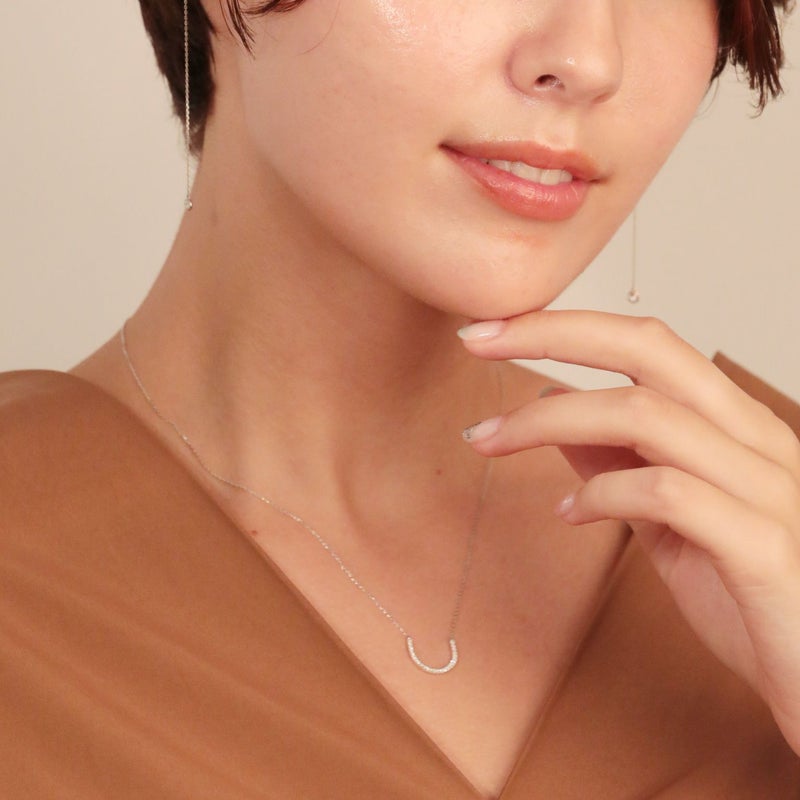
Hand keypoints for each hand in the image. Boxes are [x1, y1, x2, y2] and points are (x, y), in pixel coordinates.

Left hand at [458, 310, 799, 755]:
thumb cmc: (749, 594)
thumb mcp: (668, 520)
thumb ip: (618, 464)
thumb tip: (552, 411)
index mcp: (733, 425)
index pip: (647, 345)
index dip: (566, 327)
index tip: (493, 329)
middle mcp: (756, 439)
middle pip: (650, 351)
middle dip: (553, 335)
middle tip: (477, 339)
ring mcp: (767, 488)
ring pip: (649, 415)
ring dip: (552, 421)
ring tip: (492, 440)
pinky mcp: (763, 546)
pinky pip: (670, 494)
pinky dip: (603, 493)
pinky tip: (567, 512)